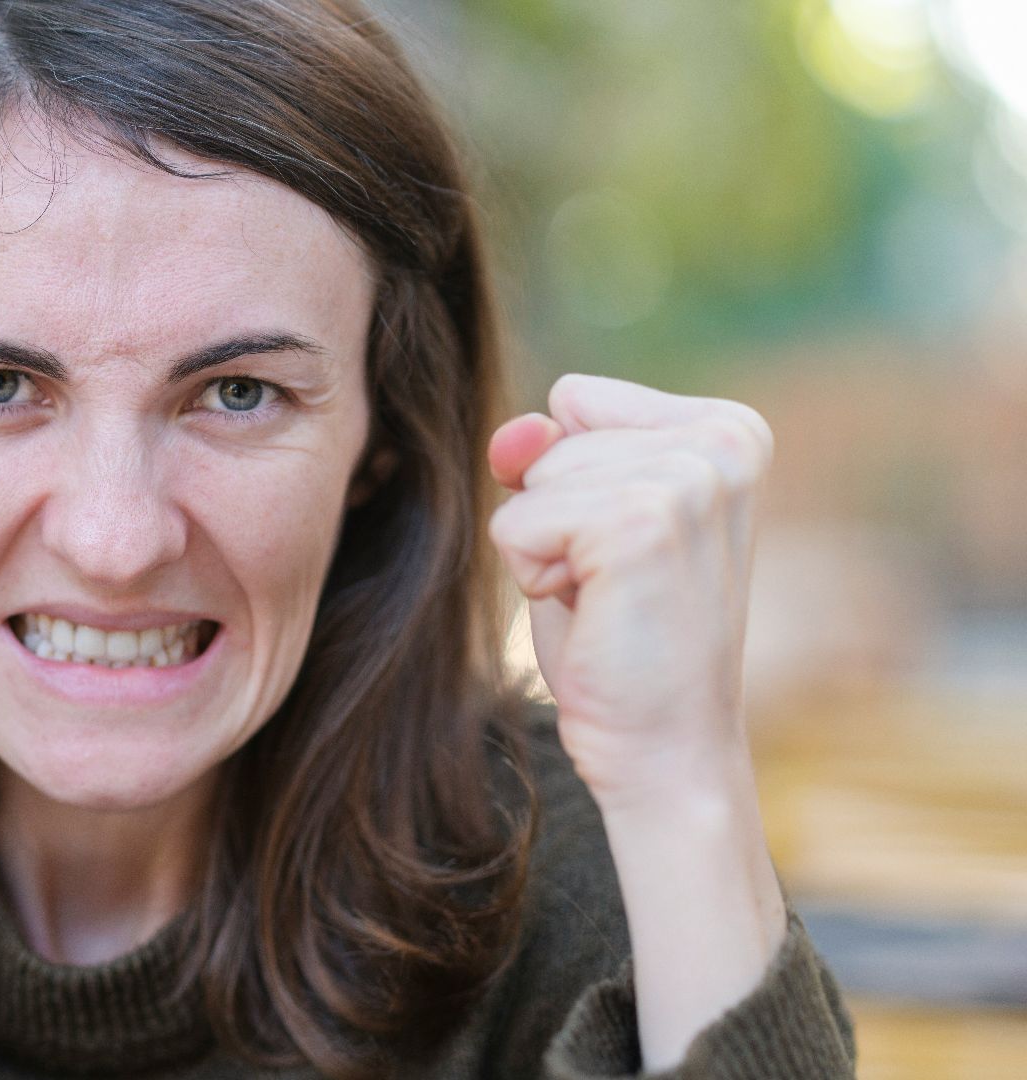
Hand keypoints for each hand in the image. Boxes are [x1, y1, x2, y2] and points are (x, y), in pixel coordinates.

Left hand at [486, 373, 772, 803]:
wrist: (665, 748)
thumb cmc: (624, 638)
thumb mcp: (583, 520)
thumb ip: (548, 453)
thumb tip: (517, 431)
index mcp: (729, 429)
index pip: (576, 399)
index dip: (570, 480)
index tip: (624, 548)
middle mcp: (723, 442)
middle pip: (551, 436)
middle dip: (556, 515)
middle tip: (617, 588)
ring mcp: (688, 480)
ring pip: (531, 478)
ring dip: (545, 549)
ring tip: (609, 600)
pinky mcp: (640, 523)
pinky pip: (516, 521)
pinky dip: (533, 575)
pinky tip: (595, 615)